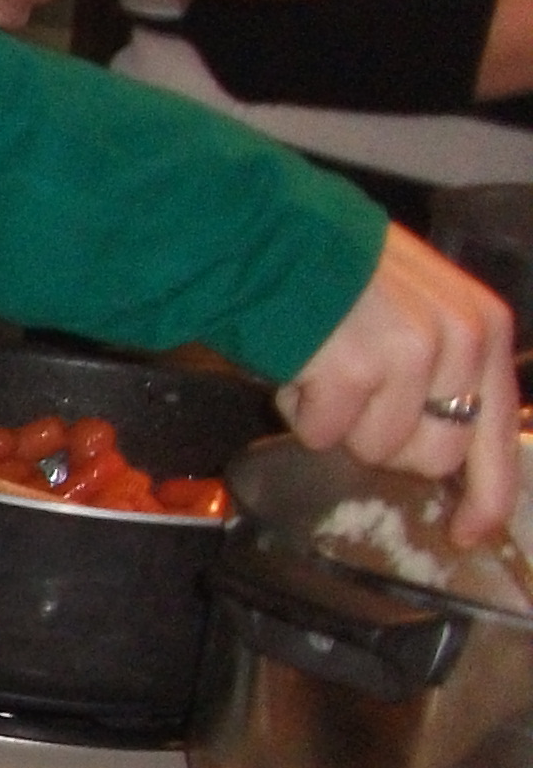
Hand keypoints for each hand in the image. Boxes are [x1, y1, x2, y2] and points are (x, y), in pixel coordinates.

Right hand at [282, 224, 519, 544]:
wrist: (269, 237)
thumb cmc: (334, 275)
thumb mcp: (420, 309)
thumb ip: (445, 367)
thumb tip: (441, 451)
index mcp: (484, 329)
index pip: (499, 437)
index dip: (485, 497)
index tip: (464, 530)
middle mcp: (462, 341)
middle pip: (434, 457)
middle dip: (386, 444)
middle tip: (352, 403)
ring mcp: (412, 356)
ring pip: (377, 449)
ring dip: (339, 425)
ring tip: (321, 373)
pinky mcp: (358, 370)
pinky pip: (326, 434)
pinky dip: (301, 412)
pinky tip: (296, 369)